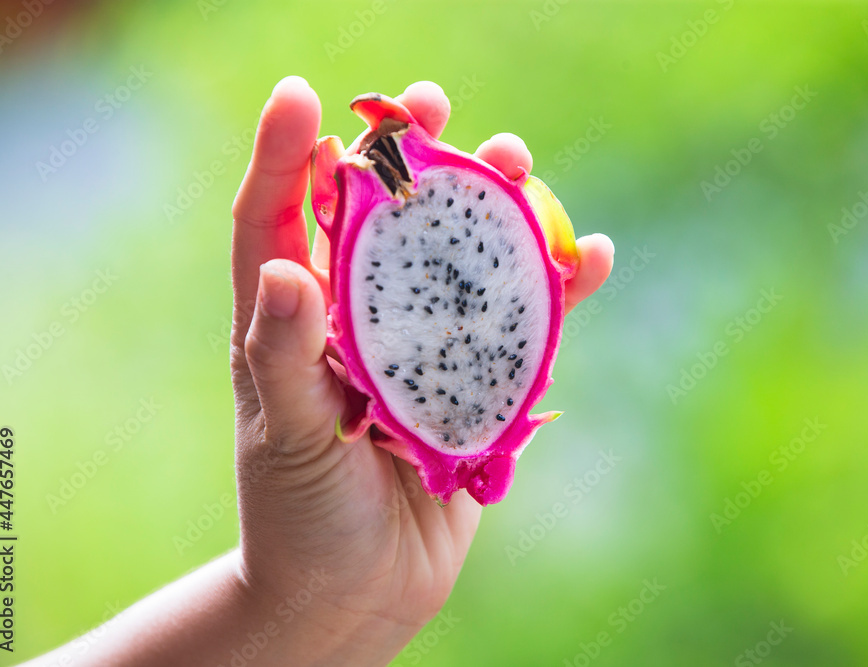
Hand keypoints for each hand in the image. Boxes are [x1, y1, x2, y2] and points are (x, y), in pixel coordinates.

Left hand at [229, 76, 613, 664]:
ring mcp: (421, 348)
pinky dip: (556, 291)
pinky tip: (589, 256)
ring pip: (459, 258)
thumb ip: (285, 356)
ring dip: (493, 208)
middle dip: (411, 159)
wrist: (359, 596)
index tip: (302, 97)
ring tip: (520, 161)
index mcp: (289, 323)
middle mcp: (356, 321)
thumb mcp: (287, 438)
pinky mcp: (475, 383)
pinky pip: (520, 325)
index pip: (278, 219)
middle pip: (384, 219)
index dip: (285, 154)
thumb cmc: (300, 521)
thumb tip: (285, 268)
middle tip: (436, 109)